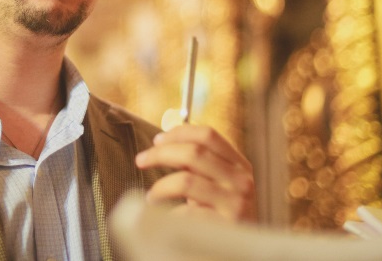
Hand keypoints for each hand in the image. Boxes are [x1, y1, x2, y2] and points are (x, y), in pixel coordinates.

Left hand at [135, 125, 255, 221]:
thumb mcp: (215, 183)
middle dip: (160, 154)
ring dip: (160, 187)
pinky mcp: (225, 226)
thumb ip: (197, 163)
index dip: (179, 133)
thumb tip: (162, 144)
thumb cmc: (221, 213)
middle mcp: (241, 180)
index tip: (156, 140)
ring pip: (185, 181)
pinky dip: (170, 215)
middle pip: (193, 153)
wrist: (241, 251)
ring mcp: (236, 203)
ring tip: (151, 197)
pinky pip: (187, 213)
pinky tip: (166, 219)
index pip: (208, 135)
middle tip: (141, 160)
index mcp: (239, 164)